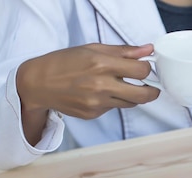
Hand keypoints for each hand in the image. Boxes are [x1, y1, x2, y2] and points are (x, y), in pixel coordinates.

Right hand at [16, 43, 159, 145]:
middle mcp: (101, 85)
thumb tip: (148, 49)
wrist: (38, 83)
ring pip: (130, 103)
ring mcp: (98, 102)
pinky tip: (98, 93)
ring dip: (132, 96)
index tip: (145, 68)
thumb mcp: (92, 49)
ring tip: (121, 86)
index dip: (148, 69)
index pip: (142, 70)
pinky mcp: (93, 114)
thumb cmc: (64, 62)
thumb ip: (123, 51)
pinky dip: (112, 101)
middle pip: (143, 94)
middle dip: (153, 91)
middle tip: (152, 88)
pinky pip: (113, 108)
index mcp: (102, 64)